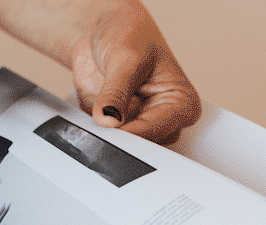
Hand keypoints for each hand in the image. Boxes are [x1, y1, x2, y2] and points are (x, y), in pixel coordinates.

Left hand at [0, 0, 200, 144]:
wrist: (104, 31)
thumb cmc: (129, 35)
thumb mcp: (125, 58)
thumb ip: (116, 92)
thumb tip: (109, 120)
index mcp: (180, 103)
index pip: (156, 131)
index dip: (130, 134)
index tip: (109, 132)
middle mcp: (163, 120)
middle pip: (142, 147)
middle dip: (118, 141)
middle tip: (98, 131)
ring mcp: (139, 126)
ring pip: (122, 150)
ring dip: (104, 141)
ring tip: (92, 123)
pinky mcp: (116, 130)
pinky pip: (103, 144)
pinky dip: (92, 138)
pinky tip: (85, 127)